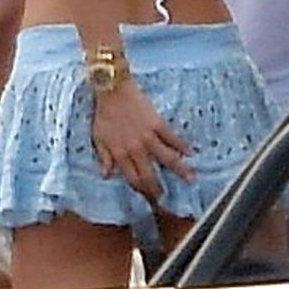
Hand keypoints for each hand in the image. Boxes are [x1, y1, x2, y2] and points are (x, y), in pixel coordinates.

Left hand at [91, 82, 192, 201]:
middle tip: (166, 199)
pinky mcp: (157, 123)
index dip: (141, 190)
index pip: (132, 178)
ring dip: (180, 170)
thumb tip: (107, 175)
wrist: (112, 89)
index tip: (148, 198)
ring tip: (191, 179)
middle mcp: (136, 149)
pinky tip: (190, 152)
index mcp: (120, 153)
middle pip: (150, 174)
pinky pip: (172, 137)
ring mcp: (148, 137)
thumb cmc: (103, 113)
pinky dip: (181, 145)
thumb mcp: (97, 137)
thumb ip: (103, 157)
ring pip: (167, 158)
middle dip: (158, 189)